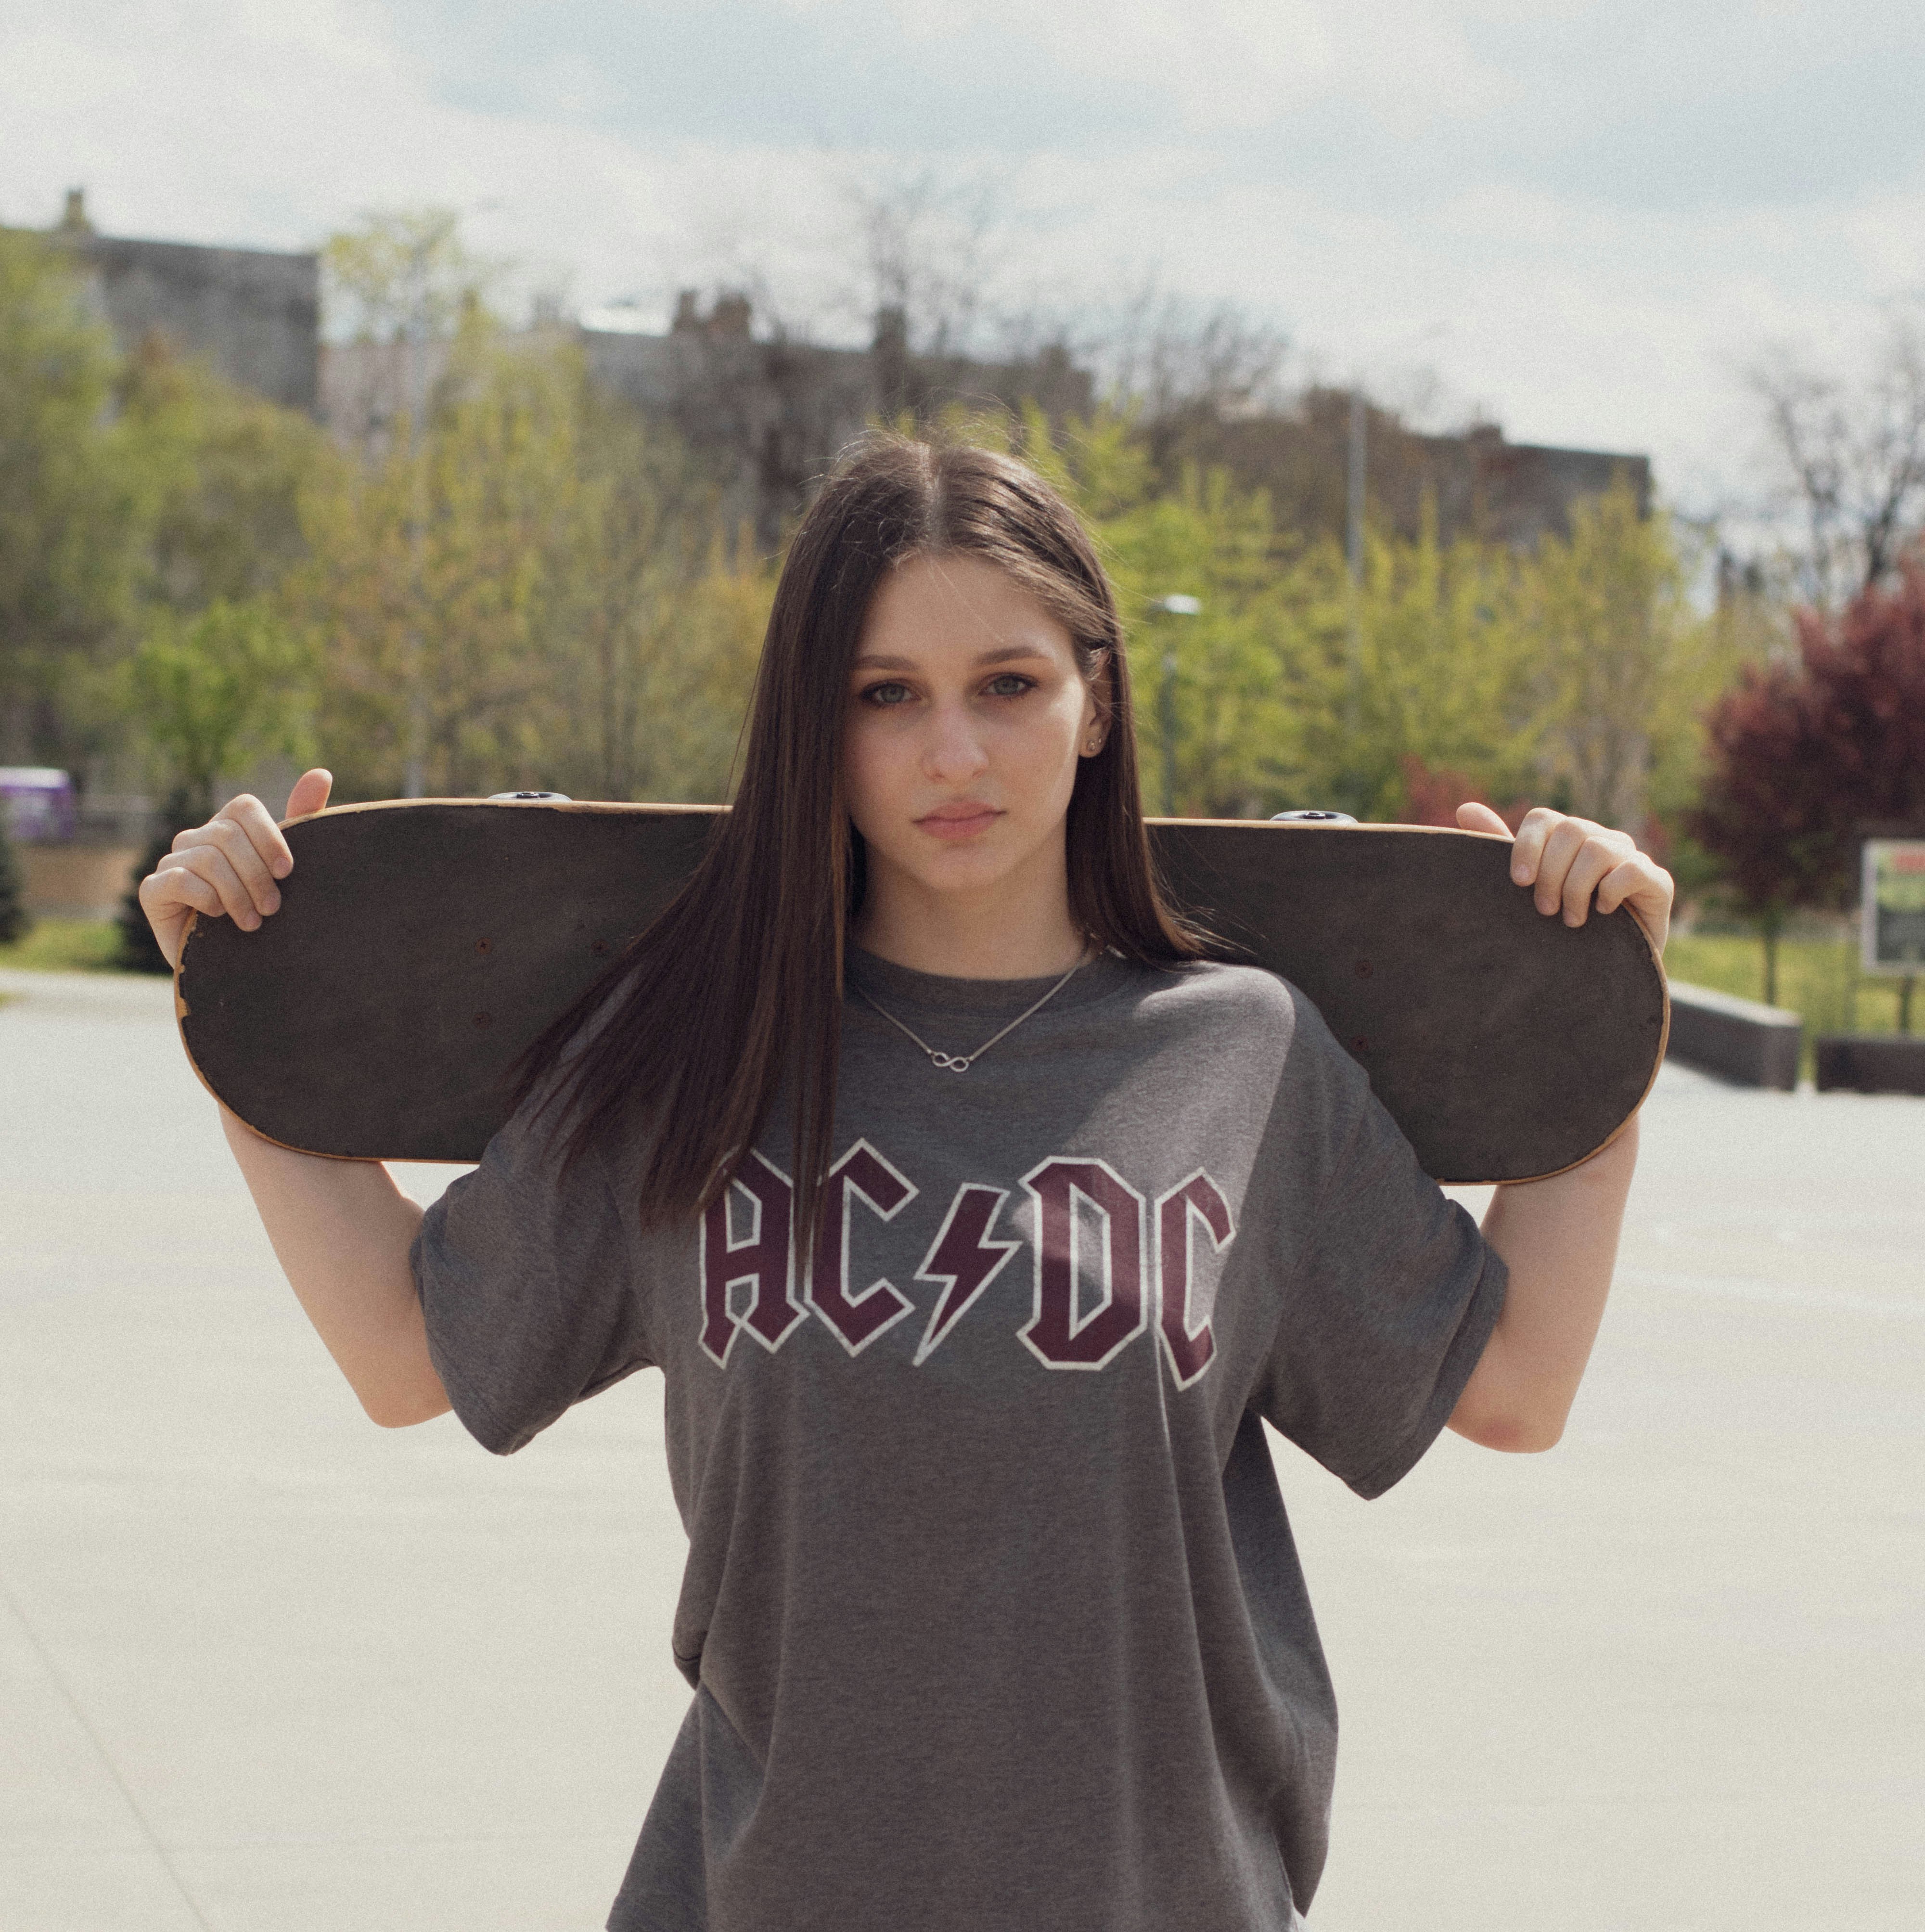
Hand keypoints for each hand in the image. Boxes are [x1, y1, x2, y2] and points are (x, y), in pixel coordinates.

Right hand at [138, 768, 332, 971]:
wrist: (234, 965)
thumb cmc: (263, 912)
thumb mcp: (286, 870)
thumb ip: (302, 820)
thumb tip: (321, 773)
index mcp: (228, 828)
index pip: (244, 807)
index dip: (268, 836)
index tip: (287, 872)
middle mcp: (196, 839)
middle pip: (227, 835)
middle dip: (256, 875)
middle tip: (273, 908)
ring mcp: (171, 862)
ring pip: (207, 859)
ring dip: (237, 894)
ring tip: (254, 923)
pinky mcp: (152, 890)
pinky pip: (178, 880)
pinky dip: (205, 899)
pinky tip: (218, 917)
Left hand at [1456, 802, 1672, 953]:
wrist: (1600, 974)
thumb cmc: (1555, 928)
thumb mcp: (1524, 890)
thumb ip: (1499, 848)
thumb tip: (1465, 808)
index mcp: (1568, 839)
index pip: (1544, 818)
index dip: (1527, 845)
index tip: (1518, 882)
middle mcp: (1602, 840)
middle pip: (1571, 830)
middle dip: (1551, 874)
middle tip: (1544, 911)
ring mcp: (1632, 858)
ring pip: (1599, 849)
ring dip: (1577, 888)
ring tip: (1570, 920)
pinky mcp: (1658, 882)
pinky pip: (1633, 870)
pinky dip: (1611, 893)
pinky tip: (1602, 914)